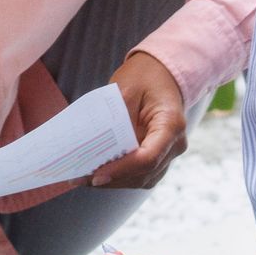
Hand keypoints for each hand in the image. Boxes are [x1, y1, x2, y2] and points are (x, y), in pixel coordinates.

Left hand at [92, 52, 187, 189]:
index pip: (147, 158)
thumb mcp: (126, 89)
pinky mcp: (161, 158)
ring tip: (83, 178)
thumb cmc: (144, 77)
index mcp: (171, 124)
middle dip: (112, 178)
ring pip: (142, 179)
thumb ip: (116, 120)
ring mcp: (170, 153)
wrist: (163, 73)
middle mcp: (176, 144)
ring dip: (114, 181)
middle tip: (79, 178)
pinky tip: (98, 172)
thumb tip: (97, 149)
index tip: (95, 175)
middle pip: (143, 173)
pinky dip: (121, 176)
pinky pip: (141, 174)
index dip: (121, 169)